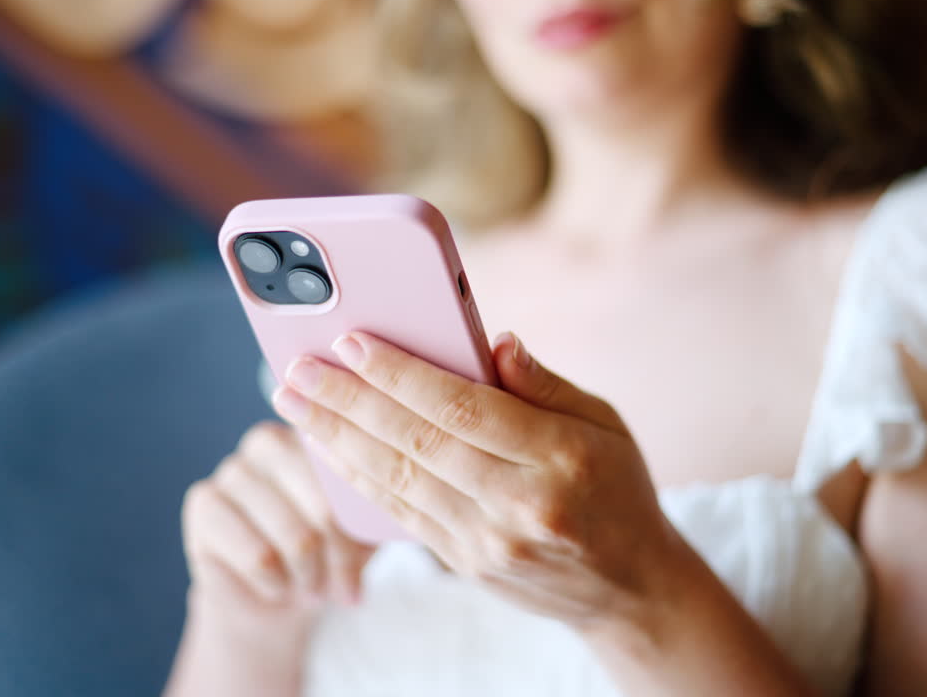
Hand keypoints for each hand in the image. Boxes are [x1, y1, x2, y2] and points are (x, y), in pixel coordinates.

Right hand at [181, 422, 374, 614]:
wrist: (275, 596)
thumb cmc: (328, 554)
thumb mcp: (365, 531)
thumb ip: (378, 510)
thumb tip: (393, 506)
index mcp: (314, 433)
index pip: (352, 473)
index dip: (363, 523)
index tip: (369, 555)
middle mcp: (268, 440)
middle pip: (324, 506)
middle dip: (339, 557)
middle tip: (344, 586)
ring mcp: (232, 468)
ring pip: (293, 535)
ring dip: (309, 576)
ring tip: (311, 586)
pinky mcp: (203, 502)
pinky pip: (258, 555)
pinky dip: (276, 584)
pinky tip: (276, 585)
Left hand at [270, 331, 688, 634]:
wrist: (630, 586)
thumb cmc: (616, 488)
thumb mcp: (603, 422)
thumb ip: (544, 384)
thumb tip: (493, 340)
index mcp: (560, 457)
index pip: (464, 407)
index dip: (402, 373)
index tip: (352, 341)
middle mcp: (520, 504)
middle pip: (418, 443)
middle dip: (348, 402)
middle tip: (298, 369)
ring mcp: (489, 541)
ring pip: (399, 481)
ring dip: (338, 439)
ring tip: (296, 403)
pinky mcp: (467, 564)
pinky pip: (402, 514)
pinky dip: (359, 479)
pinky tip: (328, 448)